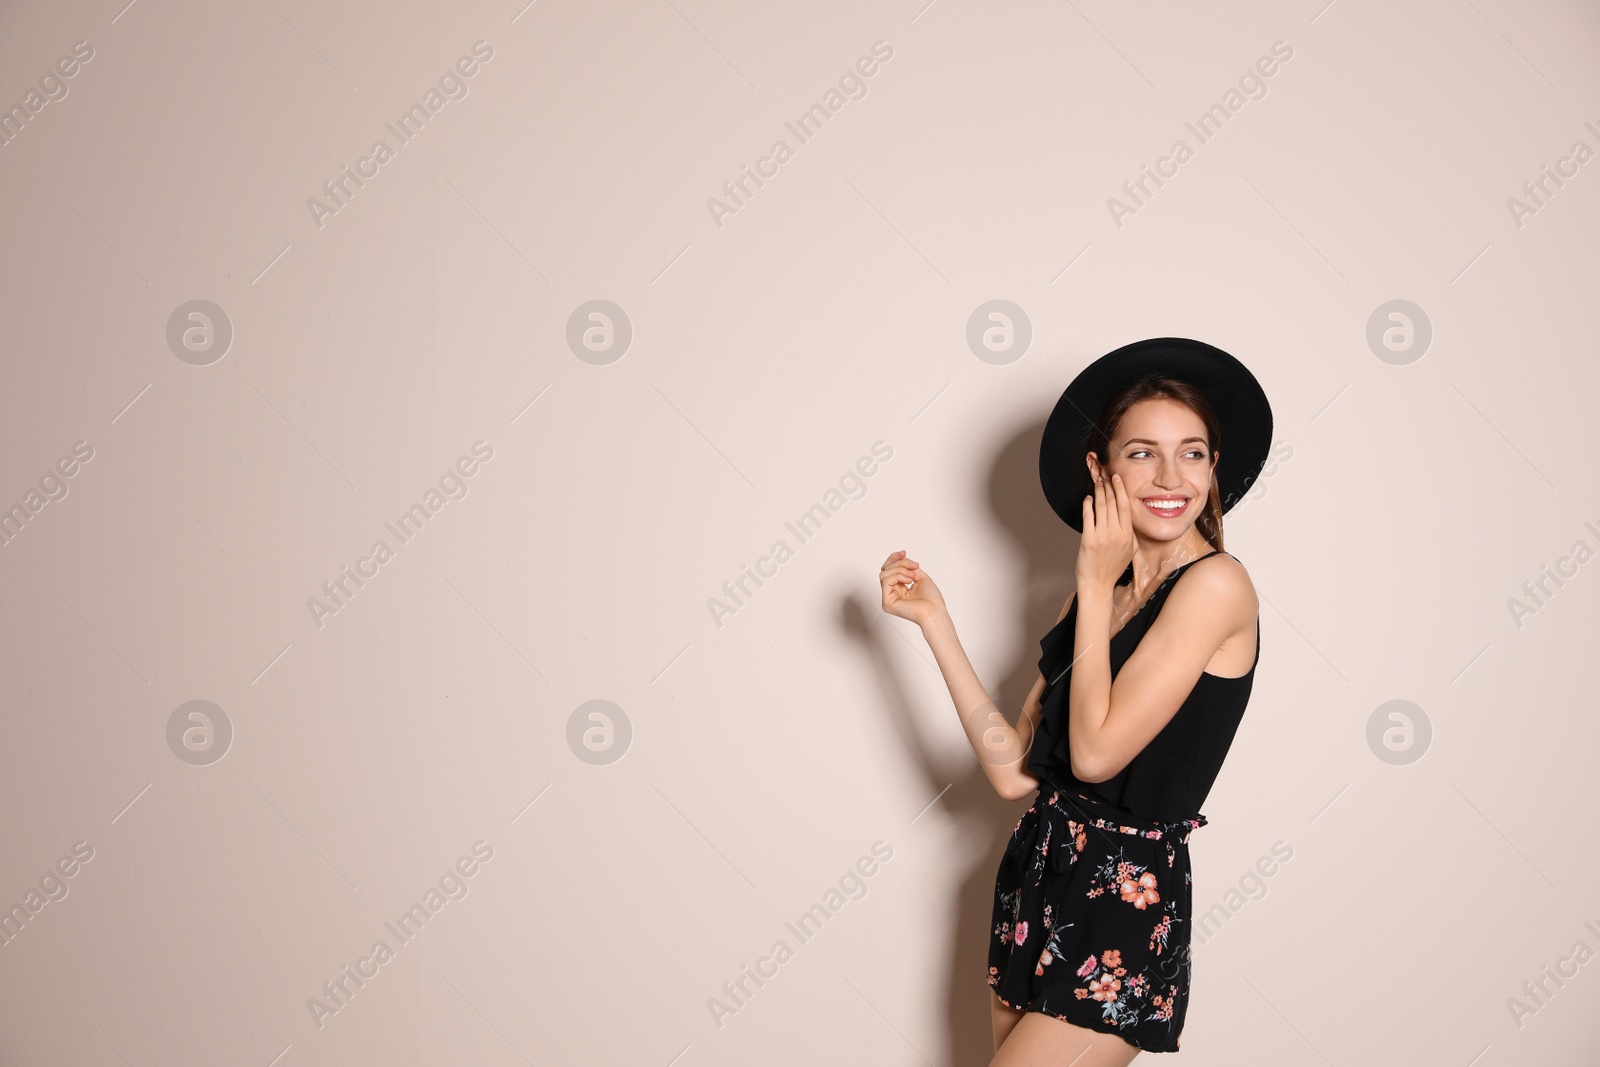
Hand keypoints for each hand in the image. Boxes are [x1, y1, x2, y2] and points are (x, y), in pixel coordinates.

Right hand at [879, 550, 948, 626]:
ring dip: (900, 570)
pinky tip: (908, 581)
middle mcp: (892, 593)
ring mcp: (888, 598)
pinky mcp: (887, 603)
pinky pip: (886, 581)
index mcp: (899, 588)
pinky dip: (898, 576)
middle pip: (886, 569)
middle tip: (914, 566)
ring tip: (913, 576)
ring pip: (884, 573)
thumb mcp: (920, 576)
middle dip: (900, 563)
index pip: (890, 569)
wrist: (935, 611)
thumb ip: (908, 567)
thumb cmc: (932, 600)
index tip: (904, 552)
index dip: (894, 558)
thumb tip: (900, 558)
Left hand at [1077, 464, 1136, 592]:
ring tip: (1097, 483)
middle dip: (1108, 487)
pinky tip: (1088, 498)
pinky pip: (1088, 517)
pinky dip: (1088, 505)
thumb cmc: (1113, 568)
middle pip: (1113, 504)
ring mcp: (1101, 536)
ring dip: (1099, 492)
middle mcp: (1116, 534)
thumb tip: (1128, 518)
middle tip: (1105, 475)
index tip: (1117, 478)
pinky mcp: (1088, 539)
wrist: (1098, 584)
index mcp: (1127, 535)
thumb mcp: (1129, 551)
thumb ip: (1130, 534)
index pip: (1125, 507)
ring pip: (1101, 507)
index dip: (1121, 490)